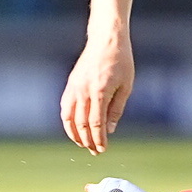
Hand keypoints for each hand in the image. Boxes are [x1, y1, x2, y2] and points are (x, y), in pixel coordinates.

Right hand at [61, 32, 133, 154]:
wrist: (106, 40)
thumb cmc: (121, 61)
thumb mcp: (126, 86)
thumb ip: (117, 108)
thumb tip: (109, 130)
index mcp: (100, 92)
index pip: (96, 123)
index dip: (98, 139)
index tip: (102, 149)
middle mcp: (84, 91)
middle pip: (81, 124)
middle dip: (87, 140)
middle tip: (94, 151)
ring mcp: (74, 87)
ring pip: (69, 117)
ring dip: (74, 133)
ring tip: (82, 143)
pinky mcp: (70, 83)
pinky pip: (64, 106)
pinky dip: (67, 120)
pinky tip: (73, 127)